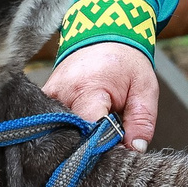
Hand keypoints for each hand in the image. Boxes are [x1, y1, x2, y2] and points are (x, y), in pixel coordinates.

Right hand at [42, 41, 158, 151]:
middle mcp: (62, 93)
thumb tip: (135, 150)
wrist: (104, 35)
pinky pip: (51, 123)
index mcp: (87, 89)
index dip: (103, 147)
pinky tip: (79, 132)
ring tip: (93, 138)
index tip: (116, 151)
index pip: (90, 132)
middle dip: (89, 148)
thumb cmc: (125, 63)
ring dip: (77, 139)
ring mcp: (49, 95)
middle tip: (107, 149)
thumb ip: (141, 121)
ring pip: (60, 133)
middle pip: (71, 137)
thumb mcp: (144, 89)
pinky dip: (66, 131)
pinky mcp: (44, 97)